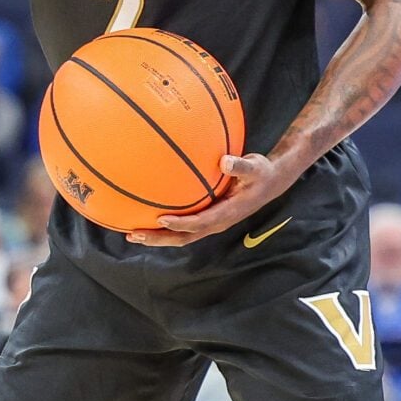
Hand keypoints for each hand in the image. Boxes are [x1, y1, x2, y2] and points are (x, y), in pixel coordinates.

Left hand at [127, 152, 294, 247]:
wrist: (269, 182)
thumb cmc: (260, 172)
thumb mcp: (255, 166)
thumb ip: (241, 165)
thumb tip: (225, 161)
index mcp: (227, 213)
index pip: (200, 223)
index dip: (181, 224)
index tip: (161, 219)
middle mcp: (216, 223)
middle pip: (184, 237)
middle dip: (159, 239)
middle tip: (134, 235)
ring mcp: (210, 223)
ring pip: (181, 236)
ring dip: (157, 237)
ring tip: (131, 234)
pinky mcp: (207, 218)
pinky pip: (183, 226)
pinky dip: (164, 226)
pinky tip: (146, 217)